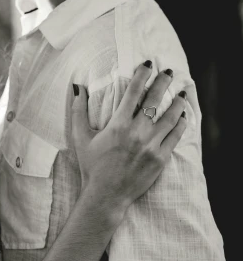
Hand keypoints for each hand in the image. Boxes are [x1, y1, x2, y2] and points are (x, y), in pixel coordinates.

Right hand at [72, 63, 187, 211]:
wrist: (106, 195)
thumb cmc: (91, 166)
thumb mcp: (80, 137)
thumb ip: (78, 111)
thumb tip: (77, 87)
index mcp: (118, 125)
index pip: (134, 92)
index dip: (143, 75)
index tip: (148, 64)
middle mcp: (137, 133)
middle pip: (155, 100)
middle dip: (164, 82)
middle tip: (169, 72)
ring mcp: (151, 147)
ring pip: (170, 118)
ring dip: (177, 103)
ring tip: (182, 93)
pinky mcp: (160, 159)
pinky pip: (175, 137)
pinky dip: (180, 124)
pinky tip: (183, 116)